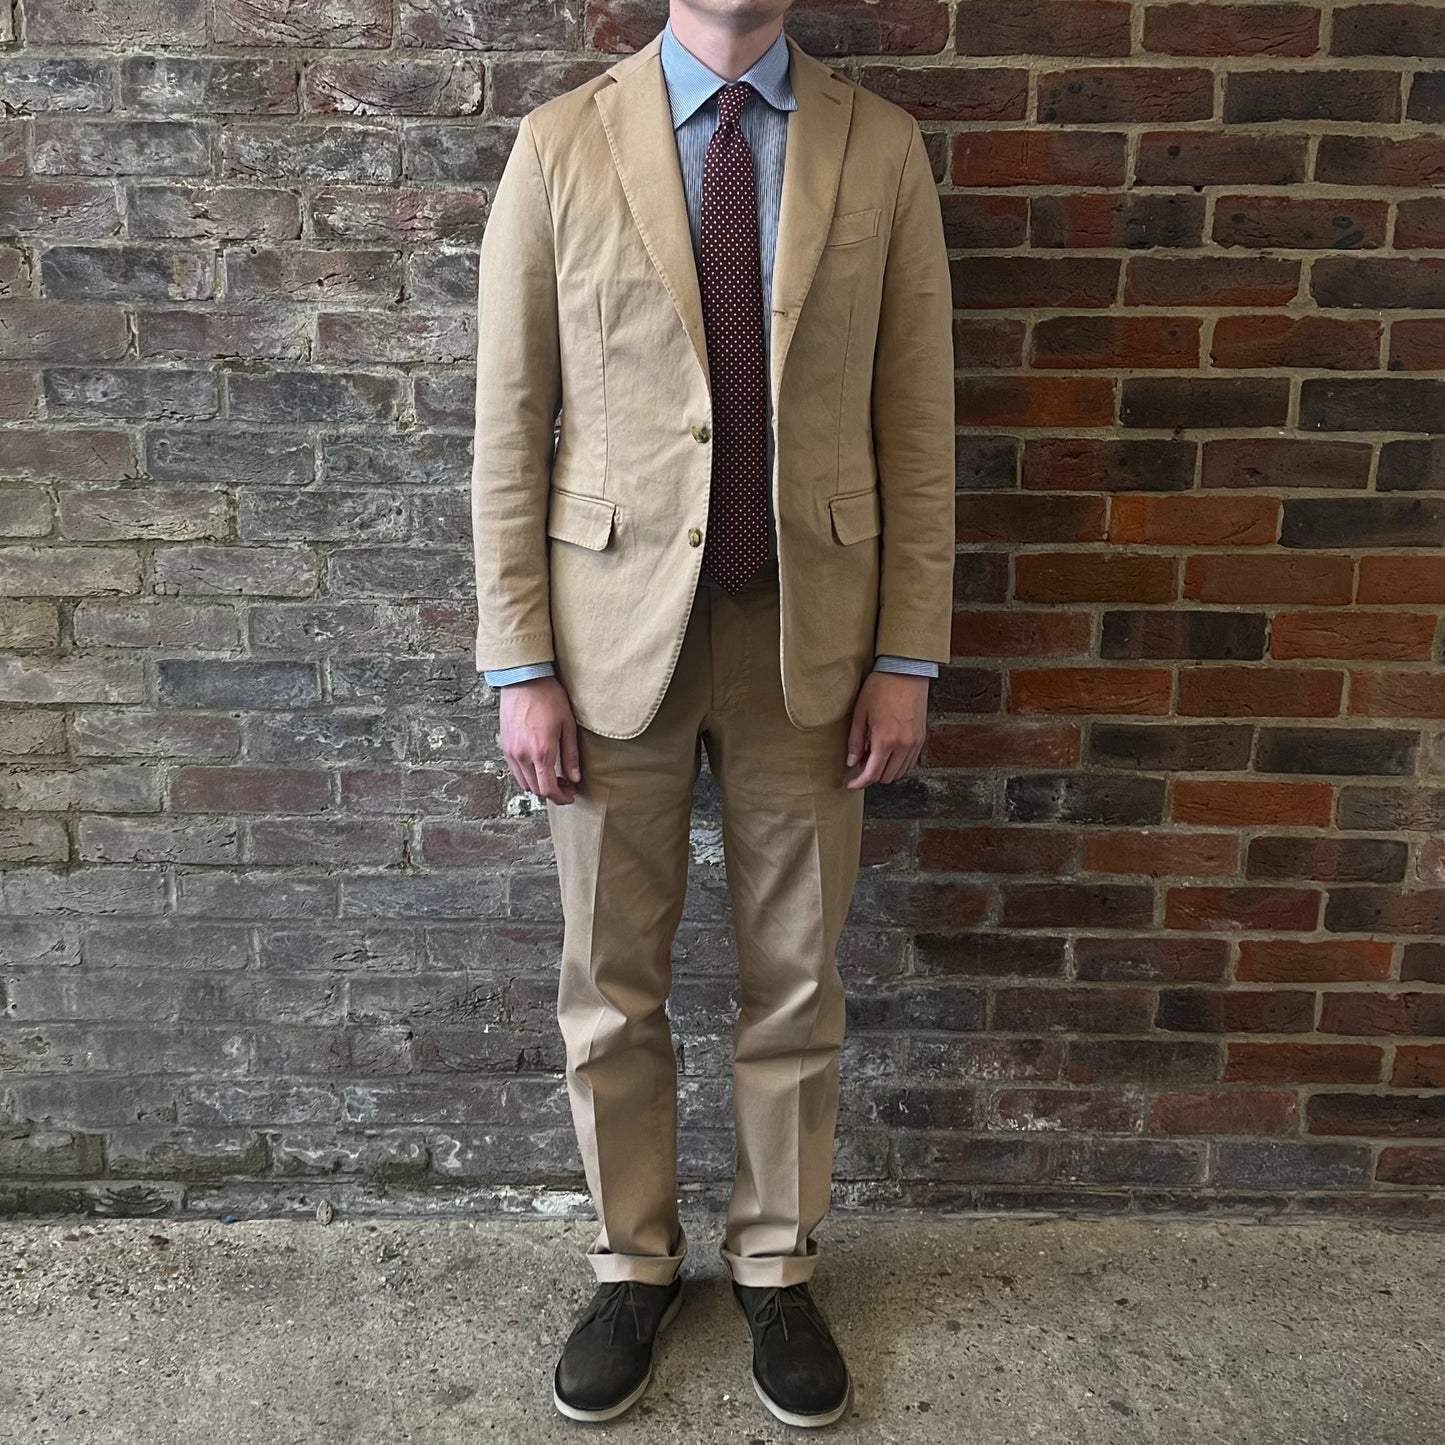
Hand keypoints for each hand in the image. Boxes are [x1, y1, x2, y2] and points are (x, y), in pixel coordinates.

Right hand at [497, 676, 581, 804]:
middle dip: (552, 792)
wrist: (524, 680)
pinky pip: (514, 769)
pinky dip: (526, 775)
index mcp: (540, 752)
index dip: (560, 797)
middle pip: (535, 789)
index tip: (570, 796)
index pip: (548, 789)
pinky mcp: (504, 745)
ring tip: (553, 776)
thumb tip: (575, 778)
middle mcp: (522, 755)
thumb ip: (570, 755)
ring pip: (523, 782)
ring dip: (538, 784)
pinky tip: (538, 765)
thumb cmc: (548, 698)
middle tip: (566, 785)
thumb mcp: (567, 726)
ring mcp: (511, 751)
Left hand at [845, 670, 928, 788]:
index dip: (859, 783)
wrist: (905, 671)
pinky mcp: (922, 738)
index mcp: (885, 740)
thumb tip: (852, 763)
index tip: (851, 784)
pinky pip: (910, 762)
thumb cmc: (880, 688)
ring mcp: (915, 743)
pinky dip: (897, 763)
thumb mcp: (860, 713)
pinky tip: (888, 750)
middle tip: (861, 761)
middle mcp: (903, 746)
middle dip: (871, 775)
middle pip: (886, 777)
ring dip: (885, 770)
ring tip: (874, 754)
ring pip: (900, 772)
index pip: (872, 774)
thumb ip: (856, 742)